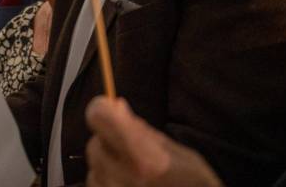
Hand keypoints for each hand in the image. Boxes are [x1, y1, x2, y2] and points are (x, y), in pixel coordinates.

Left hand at [85, 97, 221, 186]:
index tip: (108, 108)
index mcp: (145, 158)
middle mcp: (125, 177)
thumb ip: (142, 130)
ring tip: (132, 172)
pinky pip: (95, 183)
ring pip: (93, 166)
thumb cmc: (193, 183)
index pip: (100, 118)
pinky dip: (105, 180)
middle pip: (94, 144)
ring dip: (106, 164)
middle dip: (108, 141)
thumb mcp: (176, 152)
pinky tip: (126, 183)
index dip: (101, 108)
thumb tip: (116, 106)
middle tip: (129, 149)